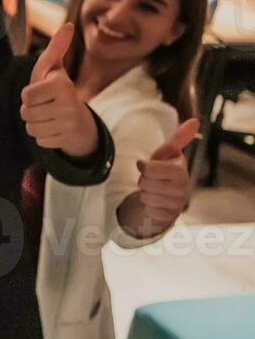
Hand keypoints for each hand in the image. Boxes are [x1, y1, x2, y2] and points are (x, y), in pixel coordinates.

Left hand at [21, 23, 98, 156]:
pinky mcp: (67, 140)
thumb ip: (56, 48)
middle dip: (30, 110)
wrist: (79, 120)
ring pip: (31, 128)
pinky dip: (43, 136)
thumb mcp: (53, 69)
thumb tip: (68, 25)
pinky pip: (39, 141)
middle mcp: (68, 104)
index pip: (26, 96)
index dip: (28, 95)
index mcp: (62, 84)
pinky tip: (54, 128)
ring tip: (49, 116)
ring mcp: (69, 124)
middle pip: (26, 113)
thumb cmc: (57, 90)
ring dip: (35, 124)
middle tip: (45, 106)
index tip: (41, 92)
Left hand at [131, 118, 198, 234]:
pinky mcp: (170, 217)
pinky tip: (154, 202)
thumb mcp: (166, 153)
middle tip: (150, 180)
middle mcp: (182, 188)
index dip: (144, 167)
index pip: (151, 169)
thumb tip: (195, 121)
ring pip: (145, 198)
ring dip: (144, 193)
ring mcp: (177, 204)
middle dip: (142, 181)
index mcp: (180, 170)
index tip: (146, 166)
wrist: (165, 195)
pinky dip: (147, 206)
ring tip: (152, 190)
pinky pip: (148, 211)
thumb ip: (178, 139)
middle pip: (145, 184)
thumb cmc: (164, 170)